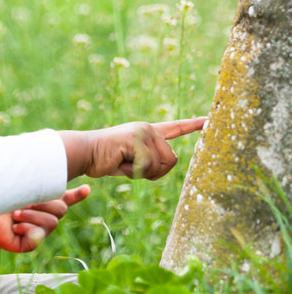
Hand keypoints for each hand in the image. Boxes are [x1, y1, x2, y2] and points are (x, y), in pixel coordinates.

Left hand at [0, 184, 89, 252]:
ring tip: (15, 214)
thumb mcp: (17, 184)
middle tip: (23, 203)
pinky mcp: (28, 244)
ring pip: (52, 222)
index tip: (87, 189)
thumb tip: (63, 177)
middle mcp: (42, 215)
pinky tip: (15, 227)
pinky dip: (28, 229)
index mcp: (41, 199)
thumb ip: (36, 179)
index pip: (65, 198)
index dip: (77, 195)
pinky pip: (39, 236)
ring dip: (32, 215)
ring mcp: (37, 230)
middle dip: (44, 204)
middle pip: (61, 209)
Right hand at [63, 117, 205, 179]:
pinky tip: (120, 162)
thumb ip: (150, 162)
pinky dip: (133, 171)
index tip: (209, 120)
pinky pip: (147, 165)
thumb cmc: (105, 160)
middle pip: (172, 160)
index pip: (175, 127)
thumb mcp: (133, 163)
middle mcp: (148, 129)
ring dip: (143, 173)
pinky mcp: (136, 139)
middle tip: (132, 168)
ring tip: (124, 163)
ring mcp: (143, 132)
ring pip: (161, 165)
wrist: (84, 153)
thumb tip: (168, 163)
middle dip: (155, 172)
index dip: (193, 125)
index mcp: (148, 133)